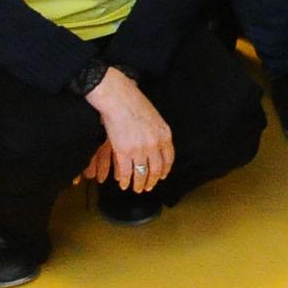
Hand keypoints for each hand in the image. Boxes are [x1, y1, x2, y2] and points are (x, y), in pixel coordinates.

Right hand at [85, 67, 174, 190]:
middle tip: (148, 187)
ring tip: (137, 189)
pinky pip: (127, 173)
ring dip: (140, 184)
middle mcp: (155, 144)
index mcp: (165, 134)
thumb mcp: (155, 118)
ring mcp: (140, 149)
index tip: (162, 176)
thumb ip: (158, 133)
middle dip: (153, 181)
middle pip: (157, 169)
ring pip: (142, 174)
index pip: (168, 158)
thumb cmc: (135, 104)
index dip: (165, 170)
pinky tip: (124, 185)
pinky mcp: (124, 152)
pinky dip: (126, 181)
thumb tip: (158, 146)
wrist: (119, 98)